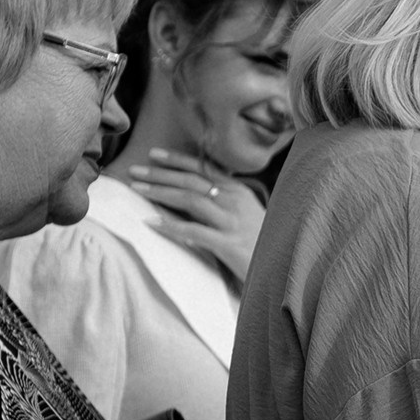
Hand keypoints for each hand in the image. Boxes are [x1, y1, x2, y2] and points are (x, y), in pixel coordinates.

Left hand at [126, 148, 267, 282]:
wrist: (286, 266)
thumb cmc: (263, 242)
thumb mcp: (246, 214)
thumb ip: (225, 201)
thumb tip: (196, 194)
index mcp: (239, 191)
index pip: (204, 169)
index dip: (177, 160)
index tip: (153, 154)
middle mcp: (235, 201)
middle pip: (192, 181)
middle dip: (160, 174)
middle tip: (134, 171)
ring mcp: (232, 221)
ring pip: (190, 200)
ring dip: (160, 192)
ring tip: (136, 190)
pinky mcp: (229, 244)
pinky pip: (194, 231)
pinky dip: (170, 226)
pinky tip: (151, 222)